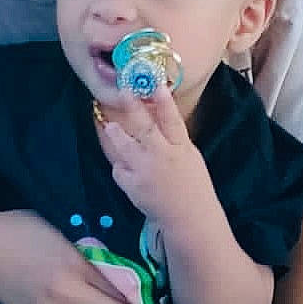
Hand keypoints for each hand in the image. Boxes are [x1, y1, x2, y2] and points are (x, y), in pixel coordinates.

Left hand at [94, 84, 211, 226]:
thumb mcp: (190, 157)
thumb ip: (173, 138)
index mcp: (181, 148)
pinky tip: (127, 166)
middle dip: (132, 108)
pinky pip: (119, 169)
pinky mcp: (133, 187)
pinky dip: (121, 166)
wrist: (189, 219)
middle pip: (144, 129)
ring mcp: (145, 172)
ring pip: (124, 147)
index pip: (173, 121)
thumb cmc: (193, 185)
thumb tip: (158, 115)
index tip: (157, 84)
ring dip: (115, 134)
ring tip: (109, 126)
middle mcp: (162, 157)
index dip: (164, 102)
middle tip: (123, 91)